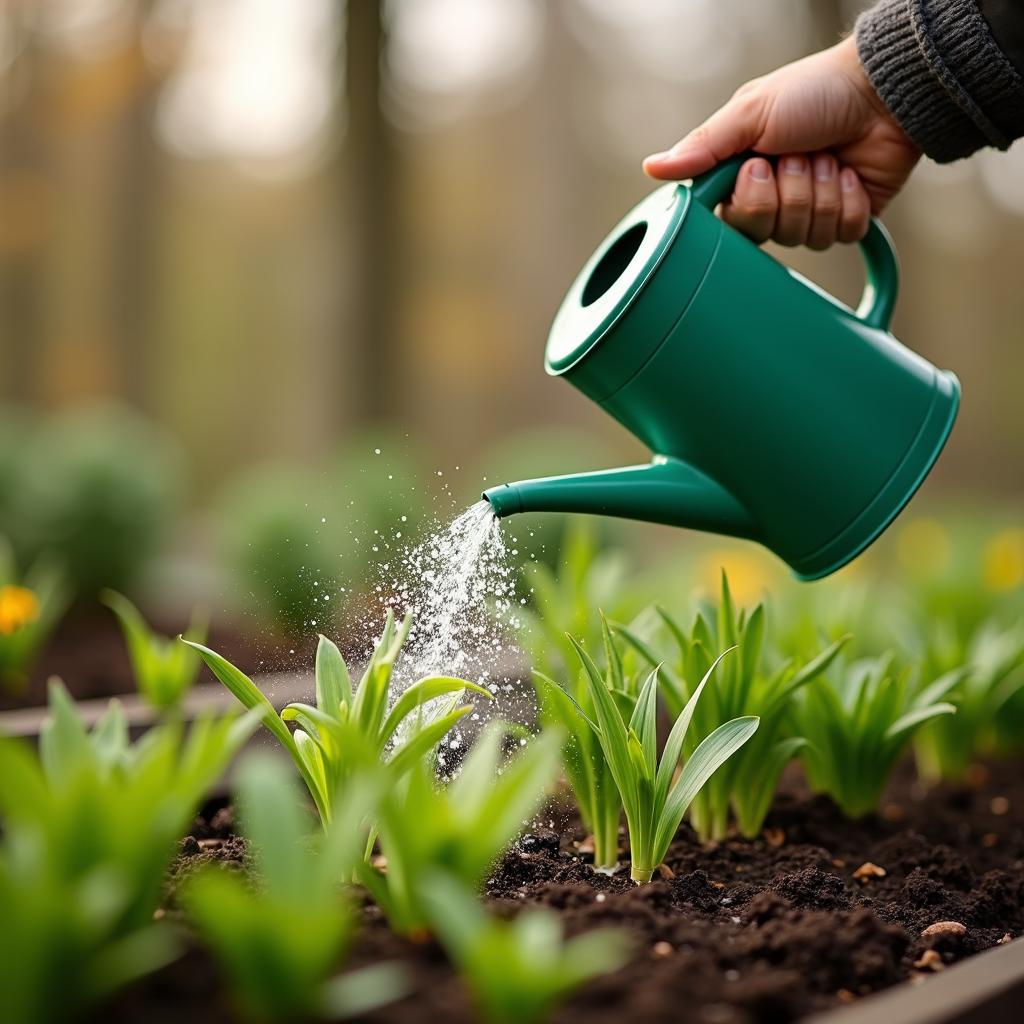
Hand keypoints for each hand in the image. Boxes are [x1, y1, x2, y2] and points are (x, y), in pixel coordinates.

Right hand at [643, 36, 920, 248]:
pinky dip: (850, 202)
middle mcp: (775, 200)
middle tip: (801, 155)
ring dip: (821, 192)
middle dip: (790, 192)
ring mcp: (812, 213)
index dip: (750, 201)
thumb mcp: (750, 113)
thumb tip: (652, 167)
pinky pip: (842, 235)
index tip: (758, 167)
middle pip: (769, 233)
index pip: (733, 221)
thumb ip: (703, 147)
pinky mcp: (848, 221)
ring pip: (807, 237)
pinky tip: (852, 174)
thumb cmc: (815, 92)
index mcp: (745, 178)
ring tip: (829, 158)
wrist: (882, 91)